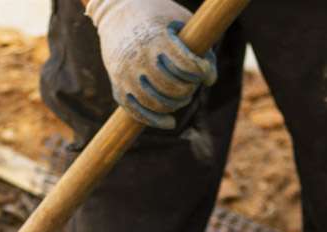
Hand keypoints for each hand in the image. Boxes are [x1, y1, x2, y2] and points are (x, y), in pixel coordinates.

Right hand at [84, 0, 217, 128]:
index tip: (206, 71)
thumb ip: (199, 47)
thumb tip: (210, 80)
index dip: (201, 71)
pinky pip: (137, 112)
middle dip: (189, 89)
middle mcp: (139, 58)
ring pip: (157, 103)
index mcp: (156, 39)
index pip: (186, 65)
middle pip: (172, 88)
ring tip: (183, 97)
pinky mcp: (118, 87)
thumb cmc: (156, 17)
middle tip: (193, 85)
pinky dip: (155, 120)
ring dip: (176, 105)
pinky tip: (170, 122)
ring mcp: (127, 75)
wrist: (116, 14)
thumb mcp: (181, 21)